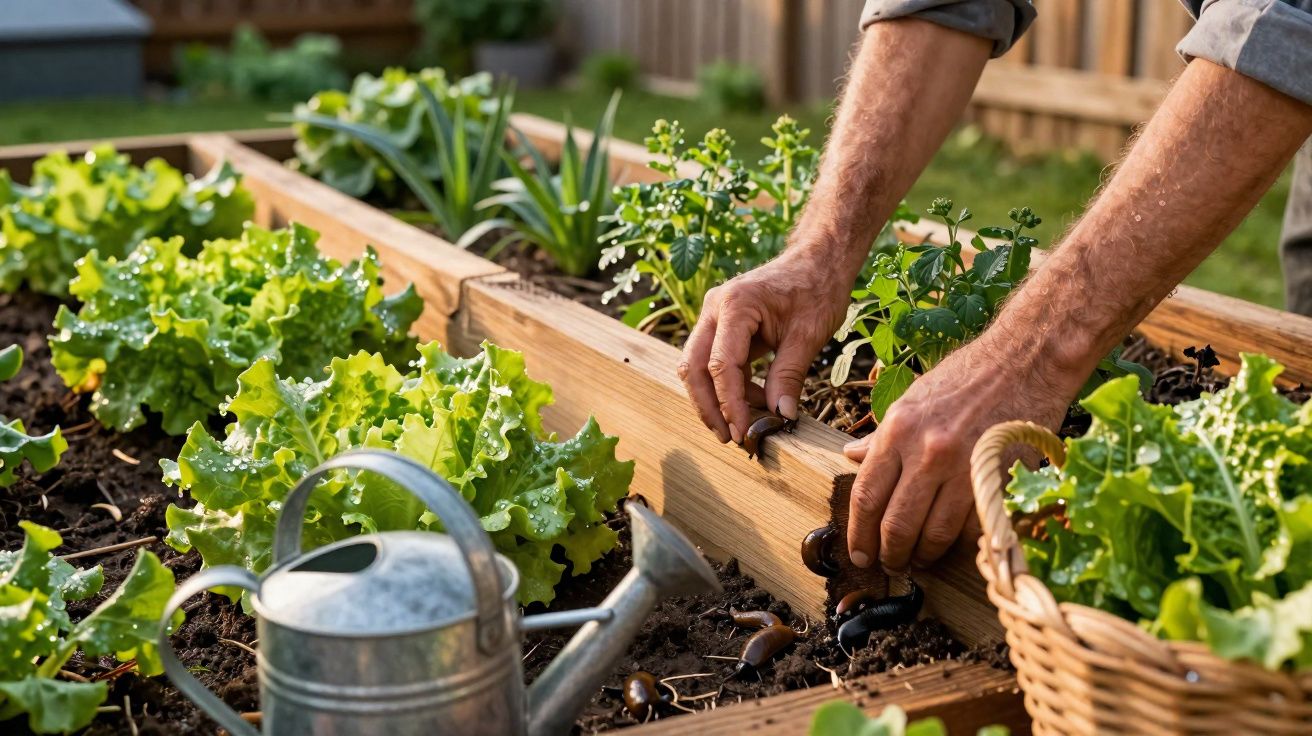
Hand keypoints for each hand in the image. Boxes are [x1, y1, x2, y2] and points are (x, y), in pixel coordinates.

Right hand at [679, 247, 852, 443]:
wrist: (818, 260)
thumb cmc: (816, 289)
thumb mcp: (808, 335)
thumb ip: (789, 376)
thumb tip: (779, 416)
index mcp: (735, 305)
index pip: (721, 364)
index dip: (730, 403)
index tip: (742, 432)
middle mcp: (714, 308)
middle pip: (694, 367)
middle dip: (709, 406)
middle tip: (729, 437)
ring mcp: (713, 316)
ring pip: (696, 366)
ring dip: (714, 398)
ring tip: (745, 422)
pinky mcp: (720, 326)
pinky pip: (712, 361)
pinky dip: (727, 385)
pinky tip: (752, 400)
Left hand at [842, 332, 1072, 571]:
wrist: (1025, 361)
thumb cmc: (967, 376)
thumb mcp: (912, 398)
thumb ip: (881, 436)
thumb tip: (850, 458)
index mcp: (898, 430)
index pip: (867, 496)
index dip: (859, 534)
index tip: (859, 553)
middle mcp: (927, 452)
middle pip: (897, 525)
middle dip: (889, 554)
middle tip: (890, 564)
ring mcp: (965, 469)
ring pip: (935, 535)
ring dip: (925, 555)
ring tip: (920, 559)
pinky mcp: (999, 480)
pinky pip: (975, 529)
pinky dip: (963, 544)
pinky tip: (956, 545)